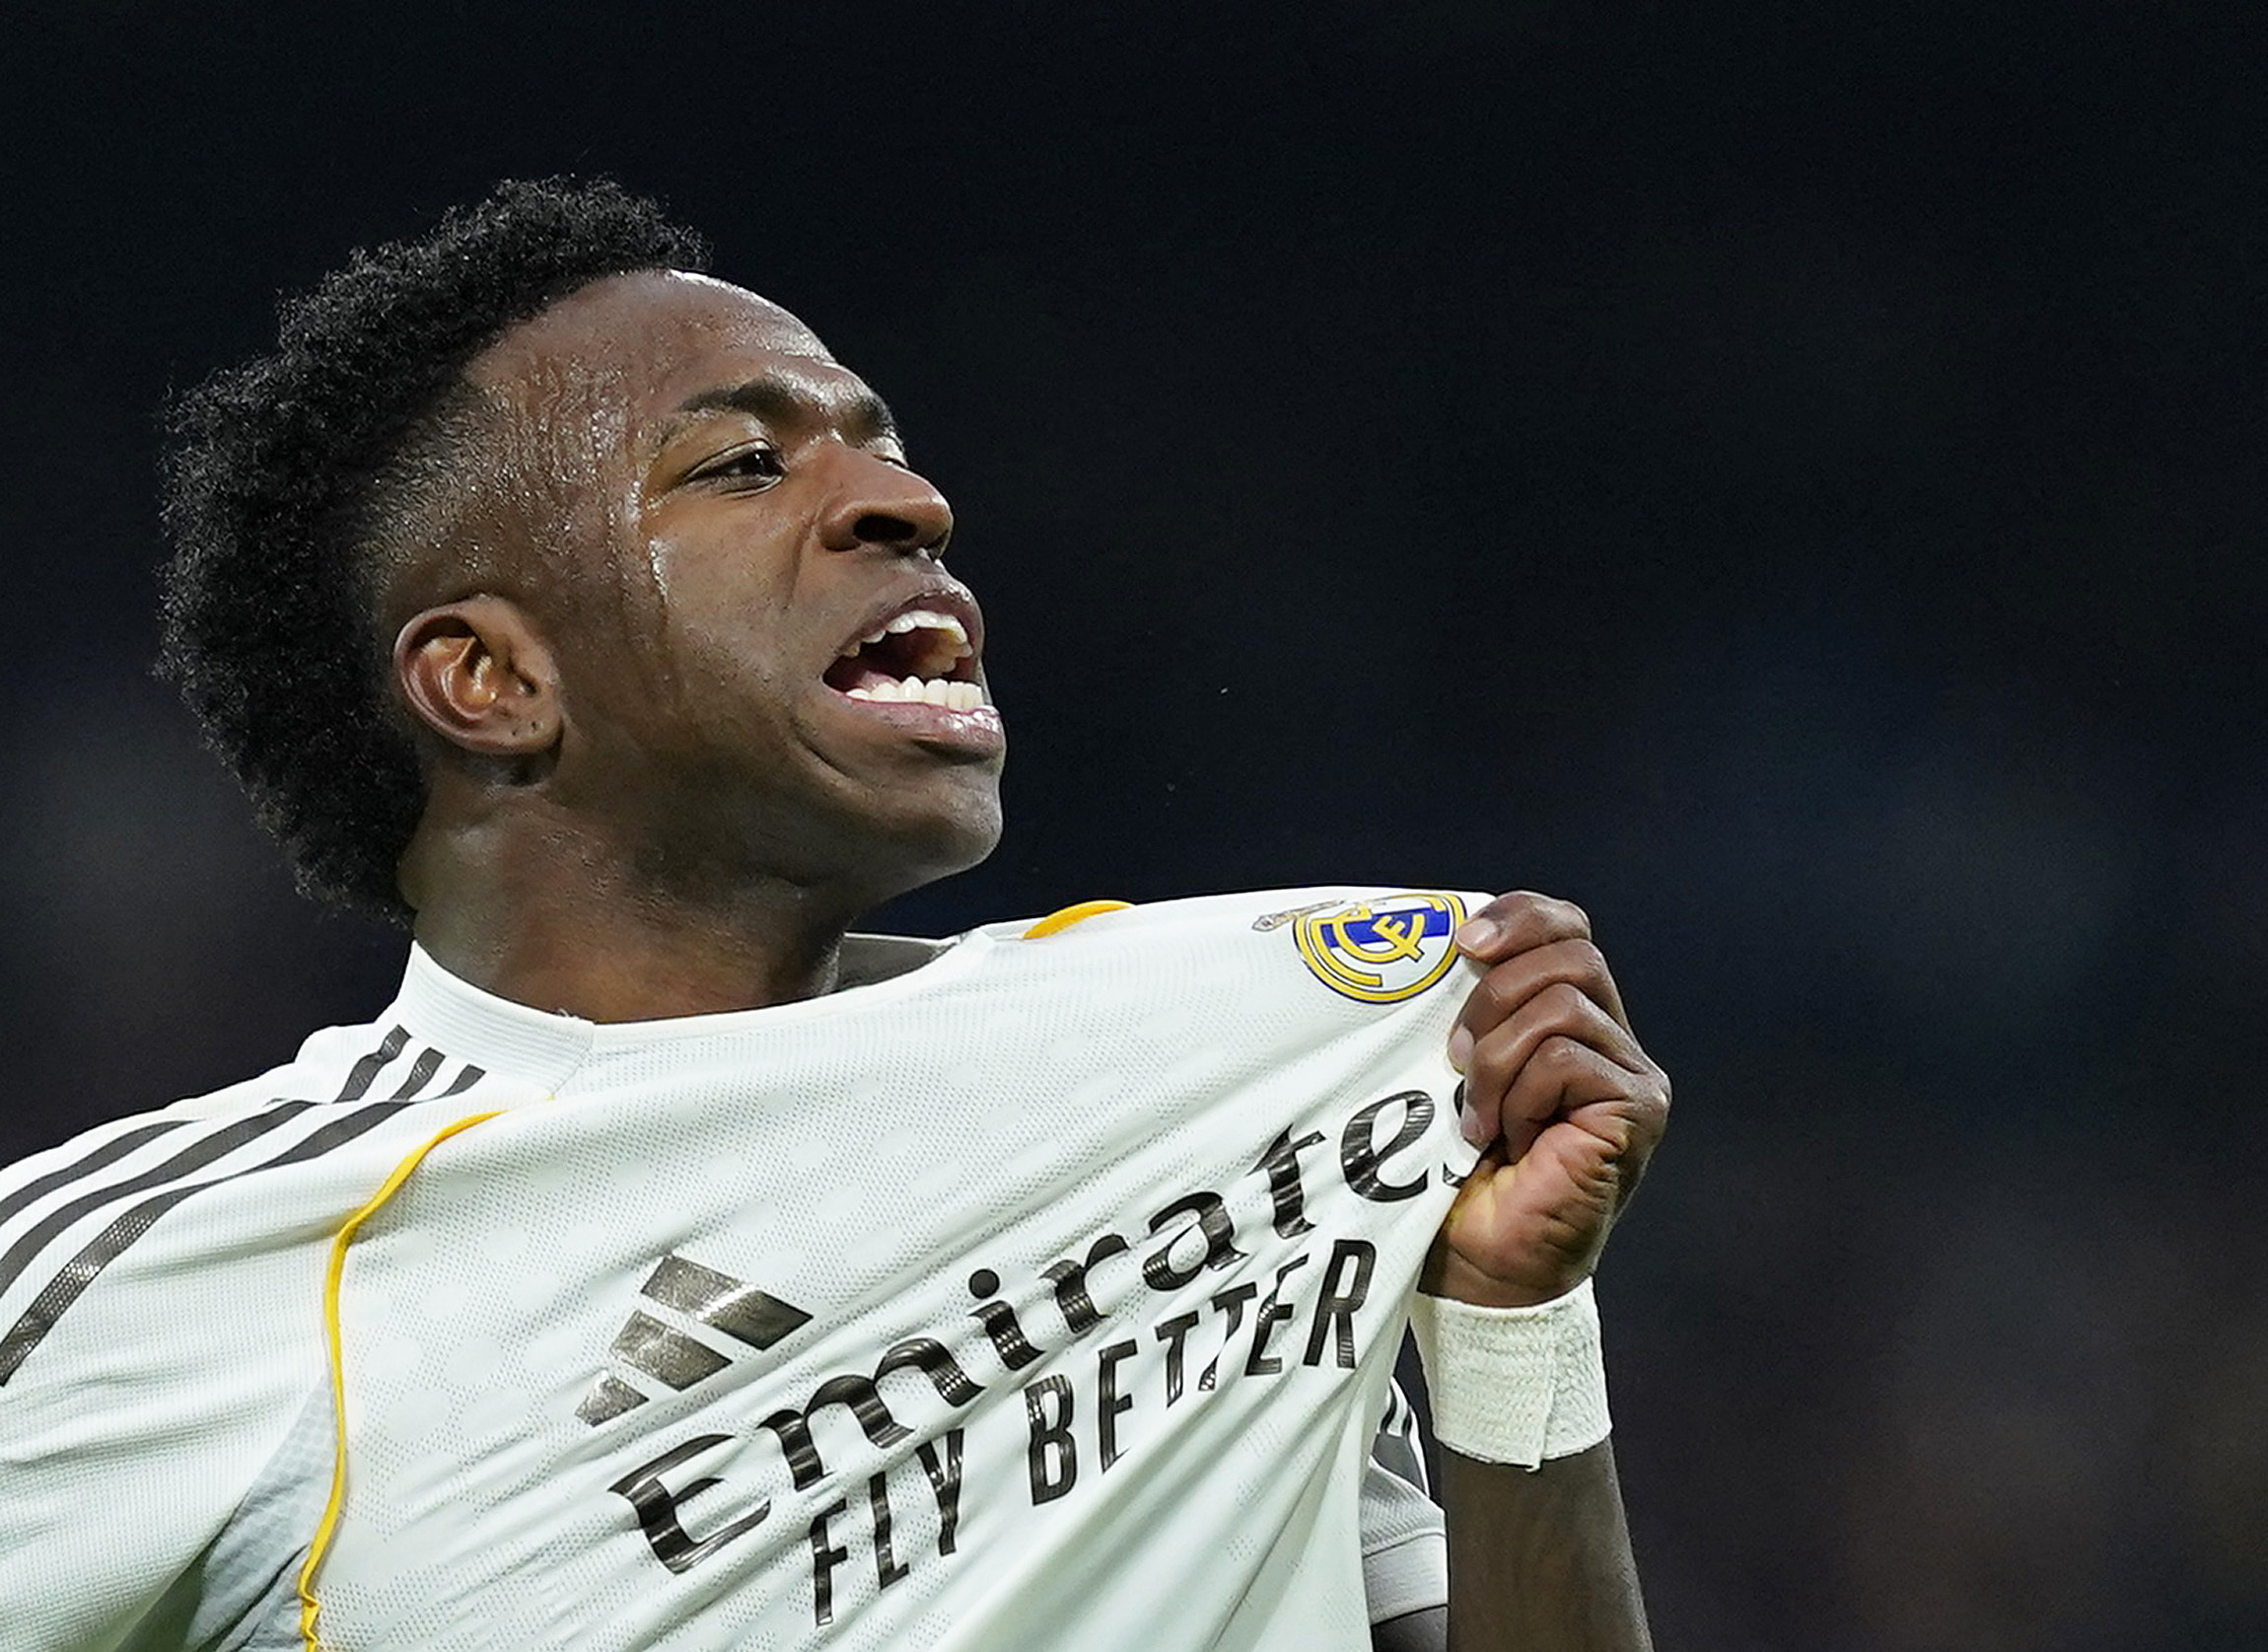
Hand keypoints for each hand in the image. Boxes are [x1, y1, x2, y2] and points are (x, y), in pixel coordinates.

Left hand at [1428, 892, 1670, 1307]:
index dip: (1520, 917)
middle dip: (1492, 994)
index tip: (1461, 942)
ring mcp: (1633, 1075)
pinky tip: (1507, 1140)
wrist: (1480, 1267)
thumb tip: (1441, 942)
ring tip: (1477, 1116)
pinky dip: (1518, 1095)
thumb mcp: (1452, 1071)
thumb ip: (1467, 1010)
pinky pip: (1565, 1059)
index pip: (1567, 928)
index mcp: (1572, 1017)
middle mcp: (1614, 1039)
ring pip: (1561, 1004)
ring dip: (1497, 1058)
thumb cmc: (1456, 1174)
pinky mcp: (1637, 1109)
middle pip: (1571, 952)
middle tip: (1453, 1058)